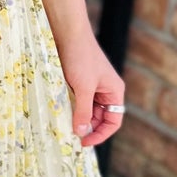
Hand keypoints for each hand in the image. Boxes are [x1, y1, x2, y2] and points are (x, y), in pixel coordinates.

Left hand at [55, 30, 125, 149]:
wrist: (68, 33)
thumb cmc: (80, 58)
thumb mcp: (83, 88)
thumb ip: (83, 111)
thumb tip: (81, 132)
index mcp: (115, 91)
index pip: (113, 121)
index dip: (100, 134)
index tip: (83, 143)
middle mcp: (107, 90)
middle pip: (100, 118)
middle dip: (88, 127)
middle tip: (71, 137)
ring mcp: (93, 86)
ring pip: (88, 110)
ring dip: (78, 118)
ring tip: (65, 126)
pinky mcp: (80, 82)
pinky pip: (79, 101)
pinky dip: (72, 108)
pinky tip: (61, 113)